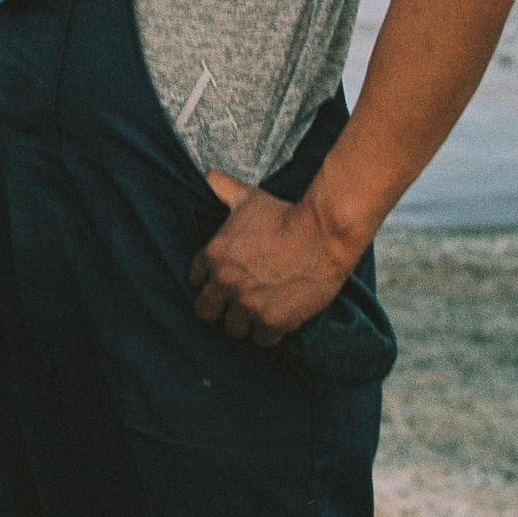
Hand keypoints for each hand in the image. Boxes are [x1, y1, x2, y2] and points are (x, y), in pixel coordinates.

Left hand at [188, 171, 356, 345]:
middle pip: (206, 311)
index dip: (207, 281)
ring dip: (244, 323)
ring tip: (256, 314)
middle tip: (234, 304)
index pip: (195, 280)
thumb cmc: (284, 214)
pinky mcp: (274, 322)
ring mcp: (248, 305)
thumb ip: (224, 189)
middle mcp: (225, 284)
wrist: (322, 234)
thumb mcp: (248, 198)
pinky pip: (262, 340)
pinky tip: (276, 322)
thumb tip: (209, 176)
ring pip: (234, 330)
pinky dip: (269, 334)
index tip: (219, 282)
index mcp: (213, 256)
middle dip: (218, 308)